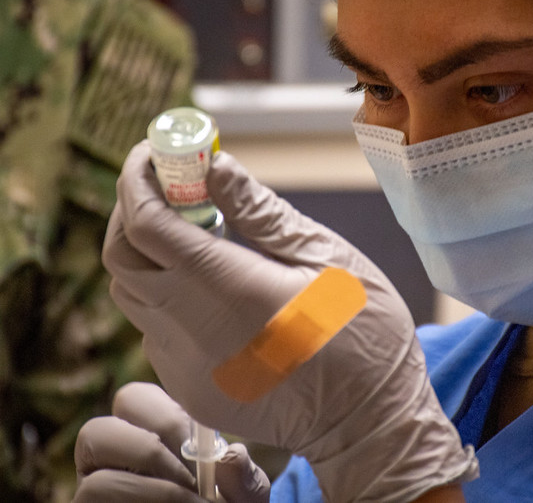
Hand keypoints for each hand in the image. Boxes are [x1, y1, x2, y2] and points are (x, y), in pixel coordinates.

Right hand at [73, 382, 269, 501]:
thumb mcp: (244, 492)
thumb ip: (241, 473)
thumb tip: (231, 457)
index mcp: (146, 431)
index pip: (134, 399)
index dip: (166, 418)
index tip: (202, 449)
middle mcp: (109, 460)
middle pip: (98, 431)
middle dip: (150, 452)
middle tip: (191, 479)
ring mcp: (94, 493)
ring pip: (96, 482)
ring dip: (154, 494)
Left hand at [101, 142, 476, 500]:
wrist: (369, 420)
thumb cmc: (364, 333)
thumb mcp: (326, 258)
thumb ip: (261, 212)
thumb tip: (214, 166)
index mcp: (233, 291)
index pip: (148, 223)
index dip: (141, 179)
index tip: (155, 152)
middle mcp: (194, 333)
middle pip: (122, 257)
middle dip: (134, 210)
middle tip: (173, 187)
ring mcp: (185, 368)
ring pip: (133, 294)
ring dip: (150, 253)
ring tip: (199, 234)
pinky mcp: (188, 389)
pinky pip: (157, 329)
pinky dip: (170, 294)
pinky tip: (215, 289)